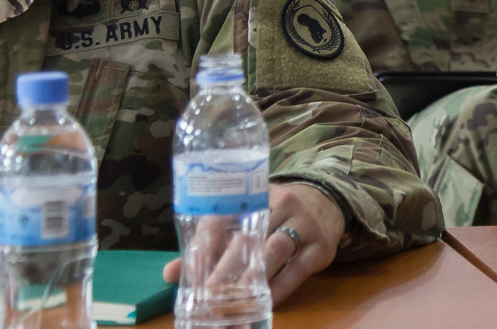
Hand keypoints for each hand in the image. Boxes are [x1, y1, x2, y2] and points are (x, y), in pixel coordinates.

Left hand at [162, 182, 345, 301]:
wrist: (326, 203)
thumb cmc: (274, 215)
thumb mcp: (245, 220)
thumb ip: (210, 247)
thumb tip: (170, 274)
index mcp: (253, 195)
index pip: (224, 217)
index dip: (205, 246)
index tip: (192, 273)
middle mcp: (281, 203)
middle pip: (249, 236)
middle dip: (226, 267)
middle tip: (208, 293)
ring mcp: (304, 223)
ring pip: (276, 249)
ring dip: (253, 277)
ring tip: (235, 301)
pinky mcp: (320, 246)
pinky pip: (298, 269)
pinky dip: (280, 288)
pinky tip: (265, 302)